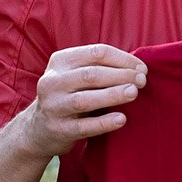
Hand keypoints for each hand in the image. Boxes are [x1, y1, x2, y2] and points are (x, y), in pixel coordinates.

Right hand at [18, 43, 147, 159]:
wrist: (39, 128)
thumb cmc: (69, 96)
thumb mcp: (76, 75)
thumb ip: (100, 68)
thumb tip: (138, 68)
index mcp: (60, 61)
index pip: (96, 52)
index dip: (123, 59)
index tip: (142, 68)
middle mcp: (53, 81)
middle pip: (92, 74)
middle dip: (121, 75)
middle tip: (142, 81)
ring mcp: (54, 106)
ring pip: (85, 99)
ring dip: (113, 95)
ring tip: (134, 93)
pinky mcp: (59, 129)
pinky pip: (84, 126)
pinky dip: (104, 122)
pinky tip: (121, 119)